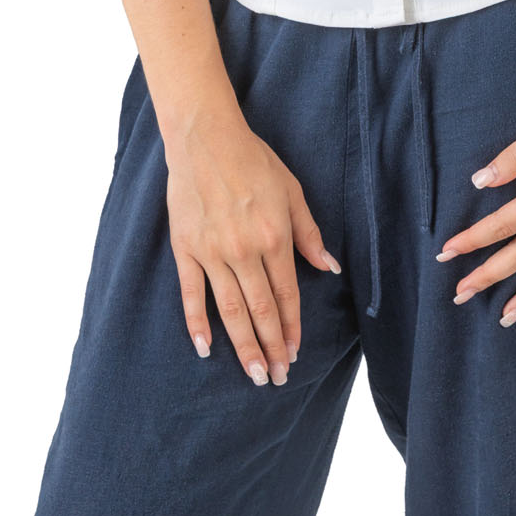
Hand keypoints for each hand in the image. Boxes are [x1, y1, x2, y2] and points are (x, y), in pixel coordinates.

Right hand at [164, 110, 341, 385]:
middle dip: (271, 347)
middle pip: (260, 310)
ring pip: (230, 310)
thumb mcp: (292, 190)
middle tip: (276, 378)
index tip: (295, 353)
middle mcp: (244, 250)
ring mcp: (212, 252)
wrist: (205, 138)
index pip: (286, 295)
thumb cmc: (254, 161)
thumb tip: (329, 267)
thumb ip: (309, 233)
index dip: (292, 328)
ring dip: (243, 345)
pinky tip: (205, 348)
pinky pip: (191, 293)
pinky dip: (197, 323)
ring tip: (254, 374)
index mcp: (274, 236)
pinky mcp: (186, 248)